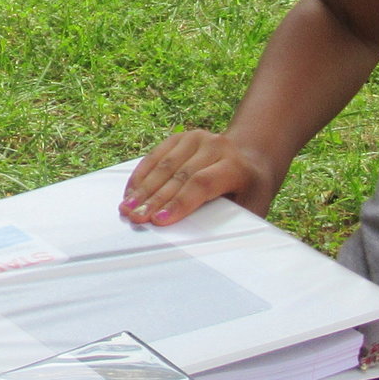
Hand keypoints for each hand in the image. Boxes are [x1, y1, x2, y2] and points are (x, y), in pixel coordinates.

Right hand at [121, 128, 280, 225]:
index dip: (179, 203)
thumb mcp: (251, 207)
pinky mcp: (180, 137)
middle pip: (178, 175)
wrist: (252, 157)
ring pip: (163, 165)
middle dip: (154, 200)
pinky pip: (155, 156)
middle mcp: (215, 146)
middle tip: (135, 219)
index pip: (202, 183)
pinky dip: (141, 175)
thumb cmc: (250, 191)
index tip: (159, 221)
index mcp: (235, 166)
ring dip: (143, 189)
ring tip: (126, 209)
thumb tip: (203, 241)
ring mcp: (196, 138)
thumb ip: (231, 221)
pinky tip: (131, 192)